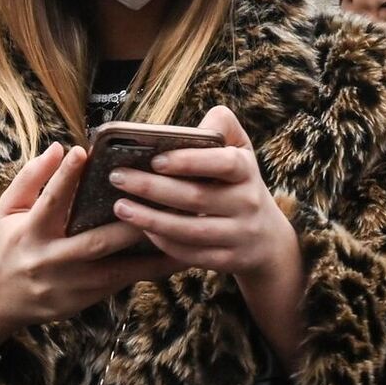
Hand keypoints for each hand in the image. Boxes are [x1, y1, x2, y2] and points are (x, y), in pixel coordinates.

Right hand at [0, 143, 183, 353]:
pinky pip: (121, 282)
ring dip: (152, 252)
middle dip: (128, 223)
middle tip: (161, 201)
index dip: (64, 177)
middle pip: (94, 242)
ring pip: (117, 268)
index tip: (83, 151)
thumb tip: (59, 147)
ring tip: (184, 232)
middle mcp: (52, 259)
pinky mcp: (84, 299)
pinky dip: (149, 270)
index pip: (49, 200)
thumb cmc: (6, 245)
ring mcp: (70, 283)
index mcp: (30, 232)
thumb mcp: (8, 209)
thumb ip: (32, 177)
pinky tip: (177, 256)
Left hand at [108, 106, 299, 285]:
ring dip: (150, 219)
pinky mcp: (228, 261)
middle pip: (196, 197)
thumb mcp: (241, 152)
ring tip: (120, 206)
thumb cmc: (240, 185)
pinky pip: (190, 254)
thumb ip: (222, 128)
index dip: (190, 161)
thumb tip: (197, 123)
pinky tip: (141, 230)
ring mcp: (239, 234)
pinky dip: (163, 243)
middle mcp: (247, 203)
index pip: (224, 163)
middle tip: (117, 177)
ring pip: (190, 230)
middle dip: (152, 188)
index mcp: (247, 171)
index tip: (155, 159)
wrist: (268, 239)